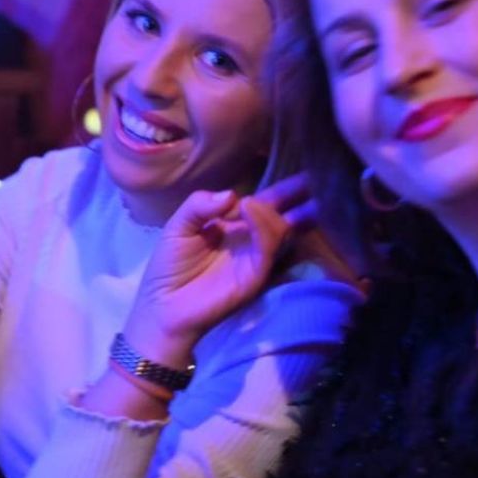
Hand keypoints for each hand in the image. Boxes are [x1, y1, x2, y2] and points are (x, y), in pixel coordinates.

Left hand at [122, 175, 315, 366]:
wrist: (162, 305)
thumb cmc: (169, 265)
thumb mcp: (179, 225)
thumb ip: (200, 204)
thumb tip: (233, 194)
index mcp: (237, 224)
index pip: (267, 202)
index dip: (284, 188)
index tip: (304, 172)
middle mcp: (252, 239)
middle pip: (284, 215)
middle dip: (300, 197)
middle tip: (315, 180)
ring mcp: (256, 258)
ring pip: (279, 230)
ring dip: (269, 212)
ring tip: (249, 205)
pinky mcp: (255, 276)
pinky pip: (267, 249)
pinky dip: (262, 227)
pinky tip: (249, 211)